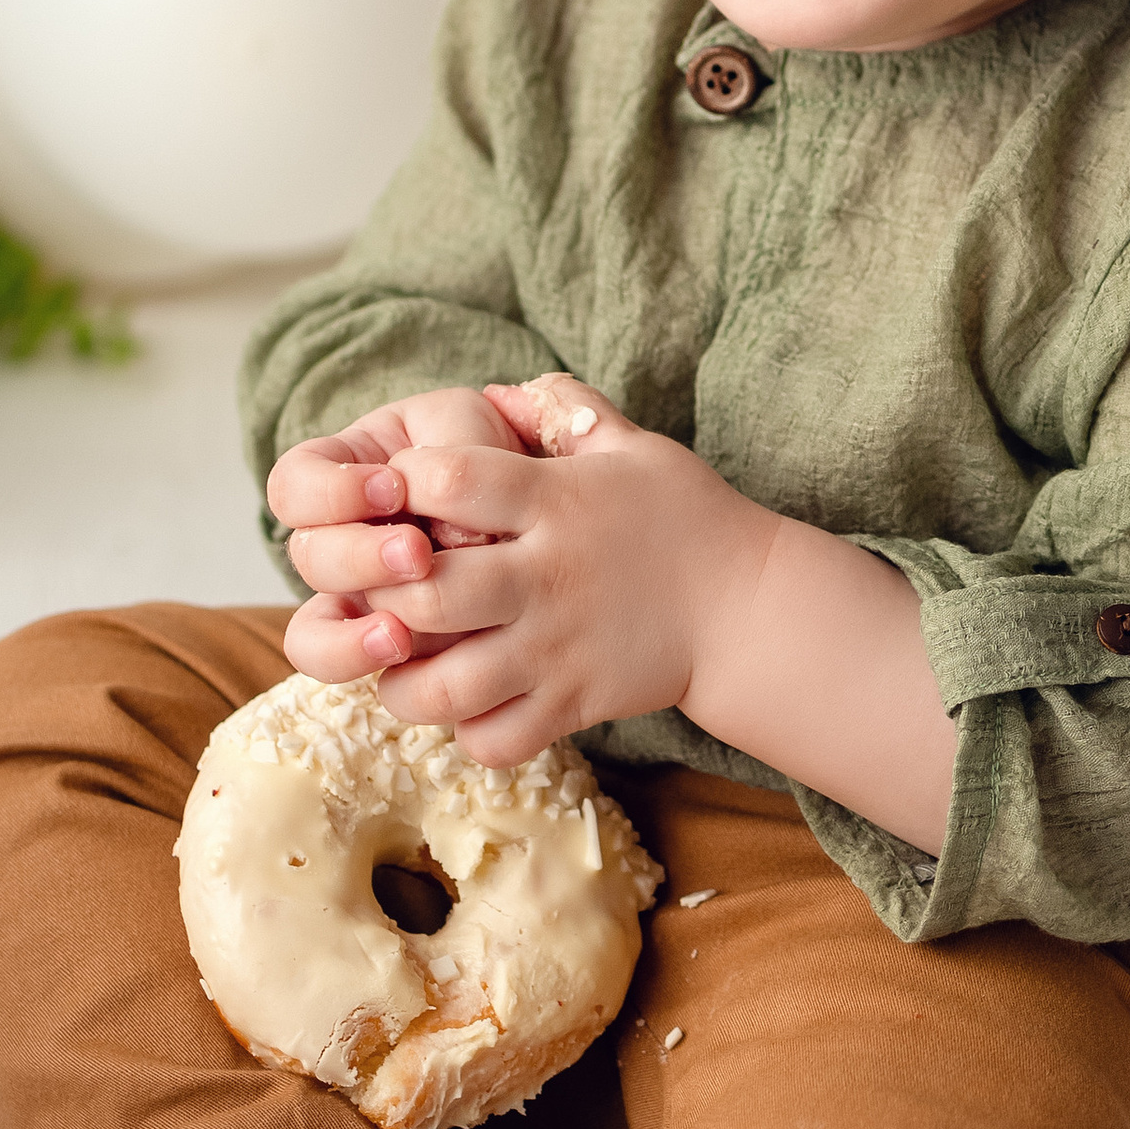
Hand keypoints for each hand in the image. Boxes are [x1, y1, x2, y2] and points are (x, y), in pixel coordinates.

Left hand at [279, 376, 775, 767]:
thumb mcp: (632, 446)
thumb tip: (498, 389)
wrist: (749, 606)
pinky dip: (468, 729)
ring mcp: (555, 650)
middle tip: (381, 592)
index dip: (402, 482)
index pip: (446, 480)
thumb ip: (564, 409)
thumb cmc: (685, 517)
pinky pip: (493, 739)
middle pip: (423, 595)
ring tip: (406, 660)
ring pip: (442, 686)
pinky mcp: (572, 705)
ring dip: (403, 679)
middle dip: (380, 596)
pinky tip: (470, 703)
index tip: (401, 494)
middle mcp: (545, 578)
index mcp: (552, 502)